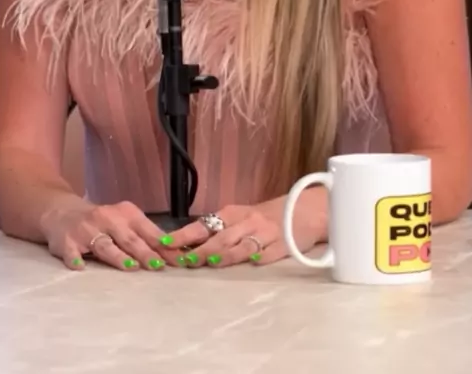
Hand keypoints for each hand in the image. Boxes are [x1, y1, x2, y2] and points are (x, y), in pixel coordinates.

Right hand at [41, 197, 175, 271]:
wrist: (62, 212)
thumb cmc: (102, 222)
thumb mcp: (124, 223)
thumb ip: (145, 237)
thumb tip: (176, 255)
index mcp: (126, 214)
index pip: (148, 231)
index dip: (164, 246)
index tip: (179, 260)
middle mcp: (107, 218)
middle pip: (129, 239)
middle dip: (145, 252)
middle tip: (158, 266)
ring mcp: (86, 230)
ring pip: (105, 244)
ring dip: (118, 256)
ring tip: (131, 267)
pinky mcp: (66, 241)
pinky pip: (71, 251)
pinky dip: (75, 258)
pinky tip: (79, 266)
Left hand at [164, 188, 327, 268]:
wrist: (306, 209)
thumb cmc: (268, 215)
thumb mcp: (243, 216)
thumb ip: (222, 229)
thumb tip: (188, 245)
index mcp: (234, 213)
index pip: (204, 224)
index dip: (185, 234)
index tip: (166, 243)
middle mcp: (247, 222)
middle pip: (221, 236)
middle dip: (201, 249)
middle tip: (184, 260)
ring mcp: (265, 235)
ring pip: (242, 245)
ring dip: (224, 255)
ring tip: (210, 262)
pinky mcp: (283, 246)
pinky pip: (268, 253)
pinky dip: (258, 258)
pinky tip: (251, 263)